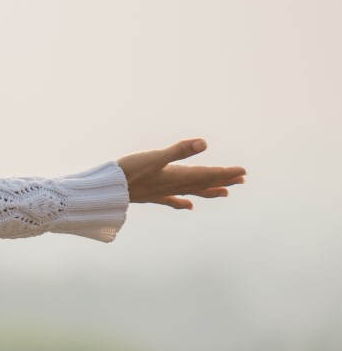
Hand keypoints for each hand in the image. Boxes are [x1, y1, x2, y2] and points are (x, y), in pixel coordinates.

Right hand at [116, 138, 246, 209]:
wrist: (108, 190)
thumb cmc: (129, 171)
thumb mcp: (154, 157)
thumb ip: (179, 150)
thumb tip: (204, 143)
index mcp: (177, 176)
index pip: (207, 174)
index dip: (226, 173)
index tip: (243, 172)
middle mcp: (173, 186)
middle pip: (203, 183)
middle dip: (222, 180)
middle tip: (241, 179)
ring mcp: (163, 192)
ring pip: (192, 192)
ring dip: (209, 191)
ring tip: (225, 192)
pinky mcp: (152, 196)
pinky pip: (172, 200)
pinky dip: (182, 202)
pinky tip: (189, 206)